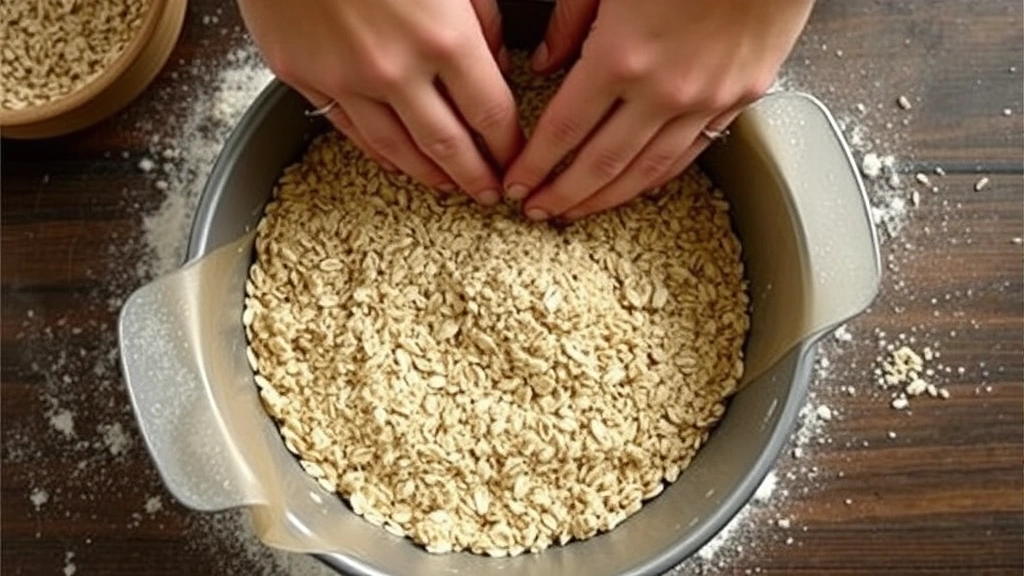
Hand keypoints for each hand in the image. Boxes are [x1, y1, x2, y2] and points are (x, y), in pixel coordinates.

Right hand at [237, 0, 522, 205]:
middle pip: (447, 146)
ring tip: (447, 187)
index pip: (490, 113)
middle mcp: (396, 69)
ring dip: (427, 175)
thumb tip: (493, 62)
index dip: (508, 146)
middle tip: (489, 195)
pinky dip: (377, 152)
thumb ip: (480, 17)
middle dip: (475, 178)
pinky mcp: (302, 76)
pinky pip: (348, 129)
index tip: (515, 160)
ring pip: (396, 149)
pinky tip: (396, 162)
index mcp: (444, 37)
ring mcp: (345, 78)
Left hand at [504, 0, 814, 219]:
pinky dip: (659, 175)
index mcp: (621, 54)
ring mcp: (705, 98)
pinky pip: (691, 152)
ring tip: (579, 210)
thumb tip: (545, 60)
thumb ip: (570, 20)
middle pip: (600, 163)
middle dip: (562, 194)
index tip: (517, 184)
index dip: (535, 165)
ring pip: (646, 170)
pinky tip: (638, 186)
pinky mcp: (740, 97)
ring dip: (606, 197)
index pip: (563, 130)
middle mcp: (663, 89)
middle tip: (538, 211)